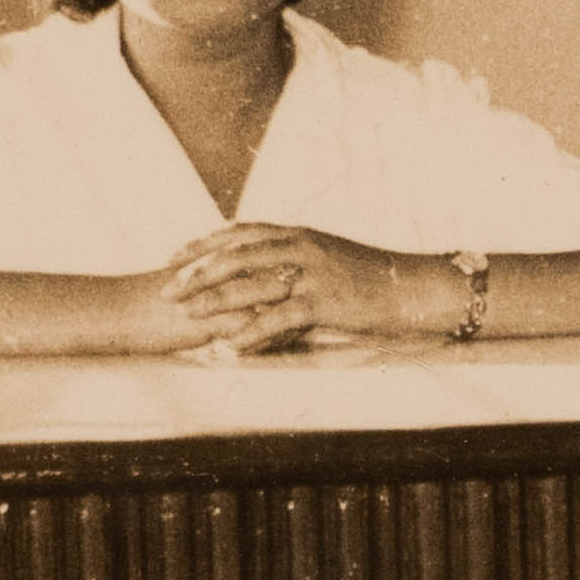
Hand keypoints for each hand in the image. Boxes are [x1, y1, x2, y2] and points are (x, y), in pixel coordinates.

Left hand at [149, 222, 417, 351]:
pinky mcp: (325, 301)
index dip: (204, 245)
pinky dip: (252, 332)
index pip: (239, 233)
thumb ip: (294, 258)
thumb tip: (265, 269)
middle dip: (197, 272)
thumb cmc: (370, 279)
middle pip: (236, 254)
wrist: (413, 289)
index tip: (175, 257)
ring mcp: (313, 273)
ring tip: (187, 314)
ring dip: (215, 300)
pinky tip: (231, 347)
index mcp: (299, 234)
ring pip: (252, 283)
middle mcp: (301, 247)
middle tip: (167, 288)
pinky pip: (279, 318)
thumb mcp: (328, 258)